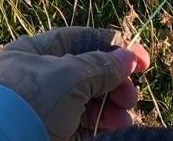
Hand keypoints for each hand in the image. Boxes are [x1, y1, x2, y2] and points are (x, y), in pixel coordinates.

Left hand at [0, 27, 149, 140]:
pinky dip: (100, 126)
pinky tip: (116, 128)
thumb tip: (129, 57)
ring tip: (124, 117)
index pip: (81, 41)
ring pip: (87, 101)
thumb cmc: (31, 100)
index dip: (113, 48)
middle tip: (131, 96)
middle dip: (115, 83)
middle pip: (88, 73)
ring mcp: (44, 107)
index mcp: (36, 51)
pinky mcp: (50, 133)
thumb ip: (102, 66)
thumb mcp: (70, 76)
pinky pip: (81, 125)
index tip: (141, 60)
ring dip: (111, 107)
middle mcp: (39, 76)